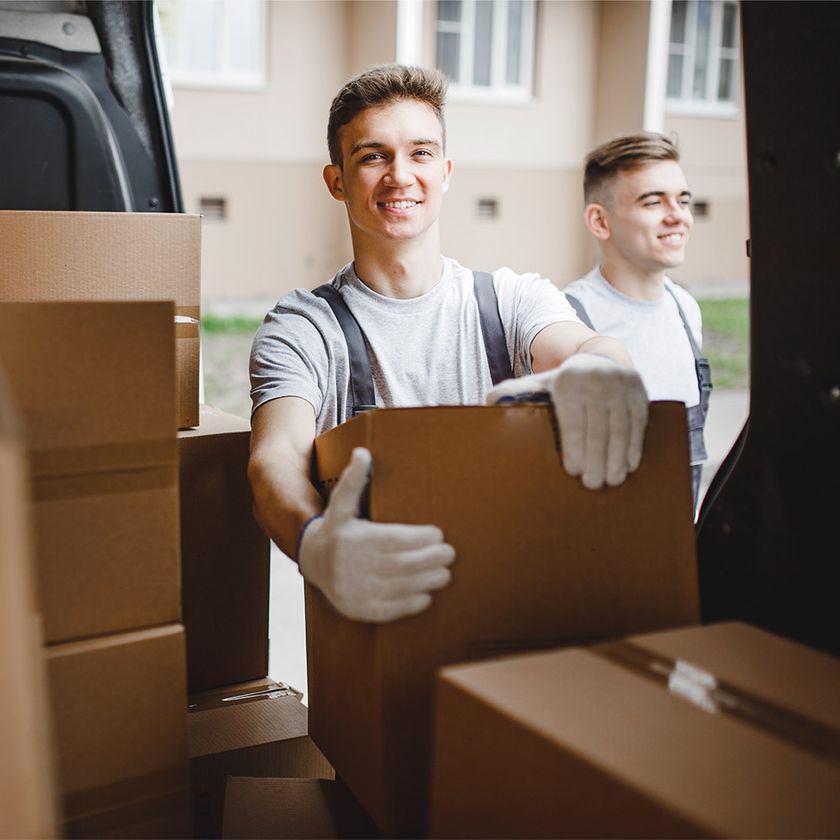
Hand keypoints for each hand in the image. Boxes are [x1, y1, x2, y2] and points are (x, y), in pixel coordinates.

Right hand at [298, 447, 455, 622]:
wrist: (313, 562)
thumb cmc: (338, 529)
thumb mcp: (341, 504)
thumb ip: (354, 480)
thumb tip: (362, 453)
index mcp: (352, 538)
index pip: (394, 539)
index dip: (421, 538)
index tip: (439, 534)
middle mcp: (351, 566)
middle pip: (402, 565)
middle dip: (431, 559)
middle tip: (450, 553)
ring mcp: (354, 590)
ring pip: (400, 587)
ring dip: (428, 581)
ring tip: (445, 573)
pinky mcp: (358, 609)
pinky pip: (391, 609)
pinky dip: (412, 603)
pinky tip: (427, 595)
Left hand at [485, 354, 648, 488]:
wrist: (602, 356)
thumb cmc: (565, 381)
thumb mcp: (540, 382)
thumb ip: (515, 392)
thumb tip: (488, 402)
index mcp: (568, 382)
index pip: (573, 422)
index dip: (574, 449)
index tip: (573, 472)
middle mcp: (596, 382)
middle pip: (597, 429)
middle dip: (596, 460)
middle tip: (593, 485)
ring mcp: (620, 386)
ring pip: (620, 429)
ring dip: (617, 458)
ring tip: (612, 481)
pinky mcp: (639, 393)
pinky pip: (638, 424)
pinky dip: (634, 446)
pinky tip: (629, 466)